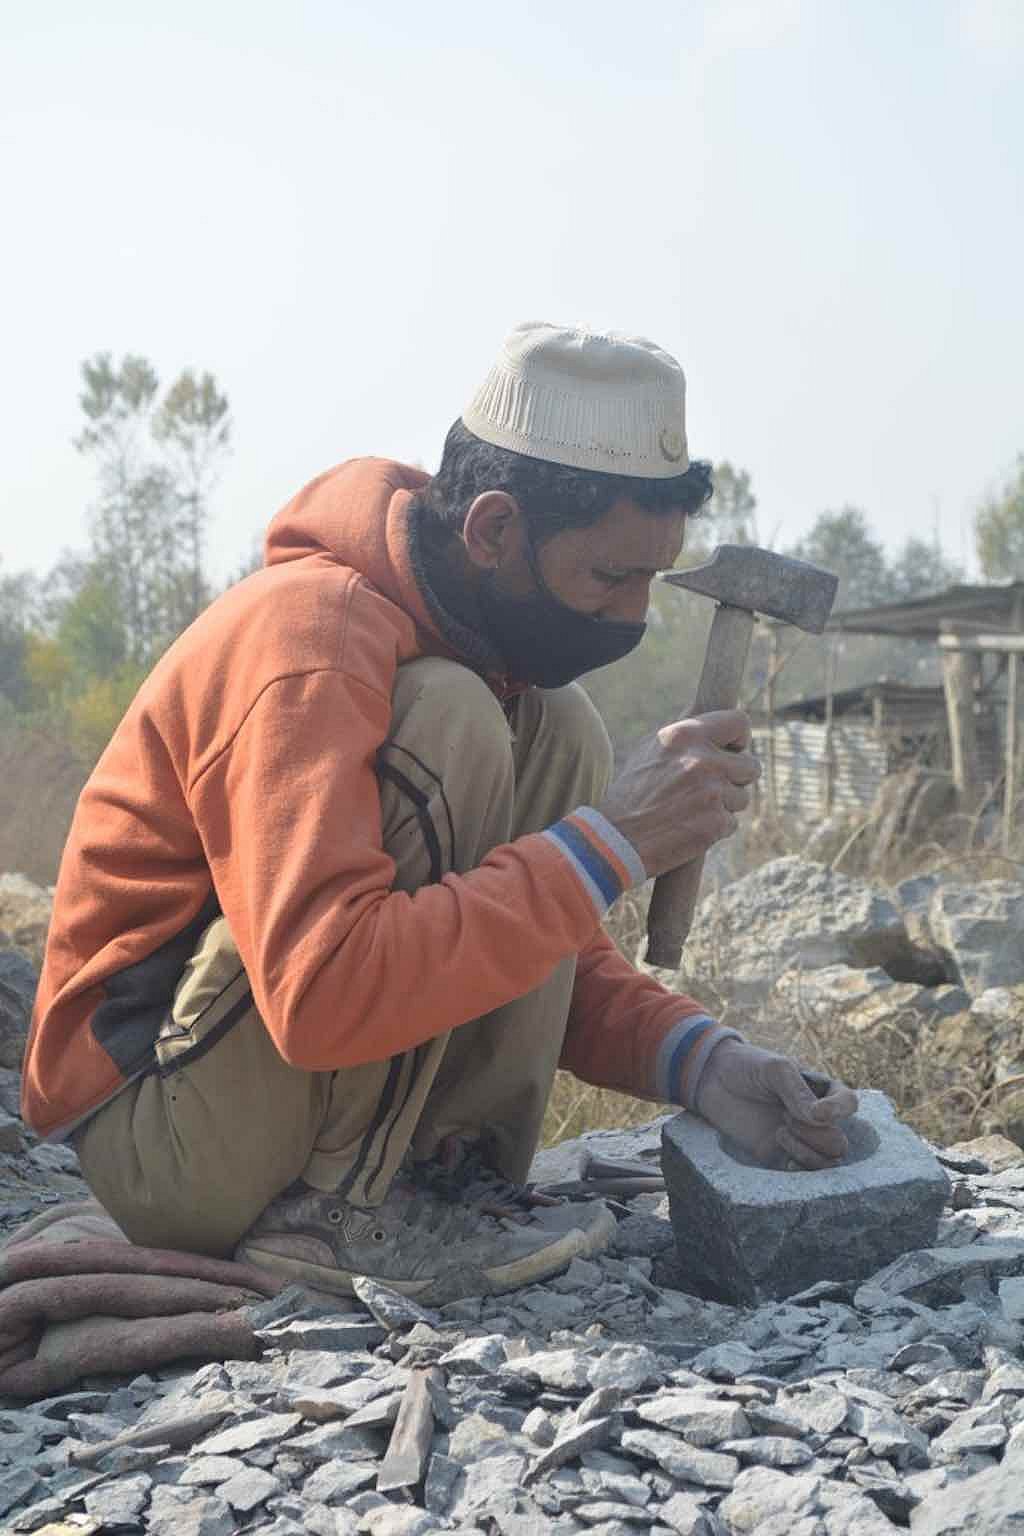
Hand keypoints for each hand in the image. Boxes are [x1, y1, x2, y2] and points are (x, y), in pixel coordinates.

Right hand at [596, 710, 760, 877]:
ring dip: (724, 806)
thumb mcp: (649, 749)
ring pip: (742, 797)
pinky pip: (732, 823)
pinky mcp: (715, 823)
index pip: (739, 722)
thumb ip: (682, 732)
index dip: (741, 738)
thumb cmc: (630, 793)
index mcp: (685, 735)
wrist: (616, 839)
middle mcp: (702, 760)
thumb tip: (705, 711)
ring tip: (692, 810)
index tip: (734, 749)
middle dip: (736, 778)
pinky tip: (689, 828)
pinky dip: (715, 828)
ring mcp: (712, 793)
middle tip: (713, 787)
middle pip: (751, 765)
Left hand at [693, 1039, 857, 1169]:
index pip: (847, 1104)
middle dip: (816, 1135)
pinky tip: (782, 1157)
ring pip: (825, 1161)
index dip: (839, 1111)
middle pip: (838, 1141)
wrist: (711, 1079)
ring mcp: (798, 1138)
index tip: (817, 1112)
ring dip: (808, 1153)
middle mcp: (814, 1118)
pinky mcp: (778, 1154)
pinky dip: (798, 1169)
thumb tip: (819, 1119)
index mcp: (818, 1091)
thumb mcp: (774, 1069)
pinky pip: (801, 1172)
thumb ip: (797, 1092)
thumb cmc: (747, 1066)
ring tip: (779, 1132)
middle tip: (785, 1117)